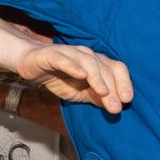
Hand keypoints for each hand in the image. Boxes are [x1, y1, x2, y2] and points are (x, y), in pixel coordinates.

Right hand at [14, 43, 132, 113]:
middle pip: (104, 68)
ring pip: (88, 62)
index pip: (116, 69)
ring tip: (103, 92)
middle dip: (112, 88)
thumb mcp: (81, 93)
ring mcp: (70, 53)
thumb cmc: (59, 78)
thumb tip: (116, 106)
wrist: (32, 67)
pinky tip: (81, 75)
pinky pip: (64, 59)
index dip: (124, 83)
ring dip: (97, 78)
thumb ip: (97, 98)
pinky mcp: (52, 54)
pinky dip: (74, 66)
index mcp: (97, 62)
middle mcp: (87, 55)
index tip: (127, 100)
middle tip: (115, 107)